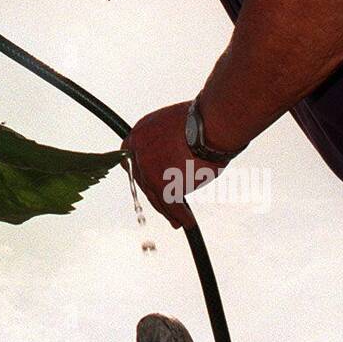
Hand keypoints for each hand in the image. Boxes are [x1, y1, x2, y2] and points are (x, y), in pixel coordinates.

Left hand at [123, 101, 225, 229]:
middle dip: (155, 194)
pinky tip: (187, 221)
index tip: (148, 181)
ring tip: (178, 220)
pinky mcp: (161, 184)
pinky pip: (171, 204)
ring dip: (168, 210)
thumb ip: (169, 140)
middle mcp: (139, 150)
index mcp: (141, 131)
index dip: (141, 171)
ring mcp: (148, 169)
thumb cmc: (203, 119)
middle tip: (165, 206)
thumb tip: (177, 152)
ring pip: (156, 195)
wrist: (210, 123)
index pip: (132, 157)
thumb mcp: (176, 124)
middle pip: (144, 180)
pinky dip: (181, 215)